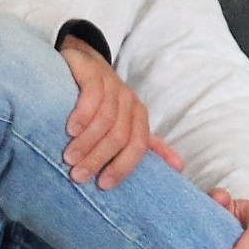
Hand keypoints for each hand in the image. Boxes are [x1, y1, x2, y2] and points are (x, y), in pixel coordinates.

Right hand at [58, 35, 183, 190]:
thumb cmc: (104, 102)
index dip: (123, 166)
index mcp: (139, 117)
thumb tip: (179, 167)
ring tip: (69, 158)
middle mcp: (129, 101)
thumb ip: (148, 145)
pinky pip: (93, 95)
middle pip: (120, 135)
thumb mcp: (126, 123)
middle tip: (78, 176)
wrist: (85, 63)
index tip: (103, 185)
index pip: (138, 146)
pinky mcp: (94, 73)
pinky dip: (83, 115)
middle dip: (99, 158)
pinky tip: (71, 129)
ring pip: (106, 118)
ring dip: (87, 141)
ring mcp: (113, 86)